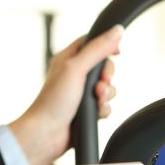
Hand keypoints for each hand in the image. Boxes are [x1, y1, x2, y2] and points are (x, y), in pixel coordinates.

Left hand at [7, 24, 122, 164]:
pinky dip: (104, 109)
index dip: (106, 45)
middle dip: (107, 77)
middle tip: (100, 85)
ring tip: (96, 101)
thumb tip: (117, 30)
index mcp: (68, 58)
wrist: (47, 134)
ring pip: (107, 87)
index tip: (116, 52)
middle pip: (104, 66)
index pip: (92, 42)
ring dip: (107, 95)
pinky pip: (105, 105)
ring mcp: (80, 92)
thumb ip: (98, 49)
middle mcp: (74, 74)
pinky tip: (96, 113)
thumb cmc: (54, 101)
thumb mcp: (77, 68)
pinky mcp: (86, 109)